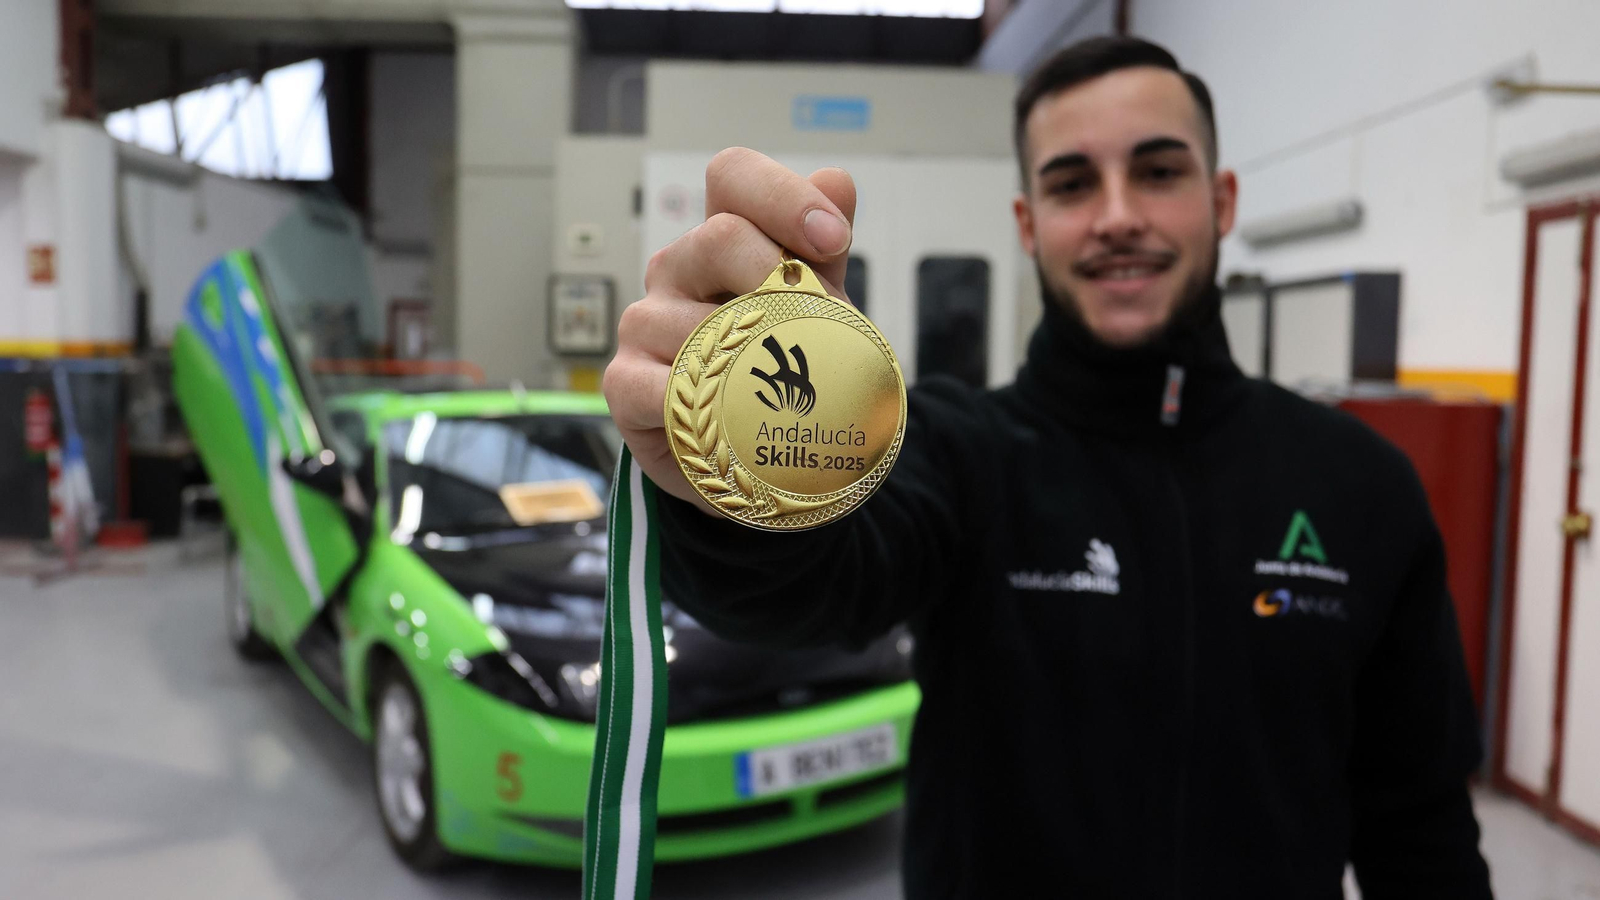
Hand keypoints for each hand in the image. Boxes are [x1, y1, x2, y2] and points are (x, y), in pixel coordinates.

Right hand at [603, 147, 856, 510]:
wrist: (755, 455)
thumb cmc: (779, 370)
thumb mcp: (817, 311)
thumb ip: (823, 252)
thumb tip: (835, 181)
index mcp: (723, 240)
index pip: (733, 176)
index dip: (781, 194)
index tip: (831, 238)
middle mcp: (678, 269)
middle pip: (719, 236)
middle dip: (777, 274)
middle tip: (816, 321)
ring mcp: (644, 322)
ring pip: (692, 317)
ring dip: (747, 354)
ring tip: (780, 390)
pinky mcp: (624, 382)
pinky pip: (656, 385)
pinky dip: (699, 402)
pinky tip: (729, 418)